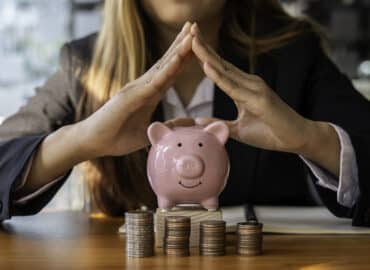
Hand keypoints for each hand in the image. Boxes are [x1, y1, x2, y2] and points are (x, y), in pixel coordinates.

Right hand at [81, 22, 194, 156]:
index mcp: (149, 94)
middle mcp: (143, 87)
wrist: (93, 143)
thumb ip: (168, 126)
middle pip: (167, 62)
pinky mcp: (130, 97)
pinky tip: (179, 58)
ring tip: (191, 32)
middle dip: (182, 44)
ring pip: (162, 67)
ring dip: (178, 50)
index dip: (184, 57)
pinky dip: (167, 70)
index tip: (198, 43)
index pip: (171, 72)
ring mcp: (136, 89)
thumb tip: (189, 122)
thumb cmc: (117, 137)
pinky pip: (153, 83)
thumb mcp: (148, 132)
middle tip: (195, 25)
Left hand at [190, 23, 339, 175]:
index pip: (220, 68)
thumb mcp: (238, 129)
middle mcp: (248, 83)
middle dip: (204, 46)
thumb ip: (219, 123)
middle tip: (189, 28)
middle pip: (221, 63)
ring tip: (193, 39)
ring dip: (207, 55)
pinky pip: (234, 87)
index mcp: (243, 87)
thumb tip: (198, 121)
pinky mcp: (259, 98)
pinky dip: (219, 76)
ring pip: (225, 70)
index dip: (205, 54)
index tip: (190, 41)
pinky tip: (207, 65)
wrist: (296, 138)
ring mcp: (255, 88)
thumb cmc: (269, 132)